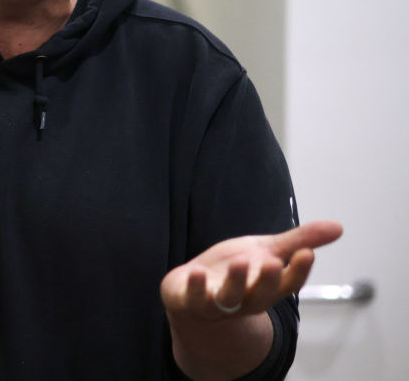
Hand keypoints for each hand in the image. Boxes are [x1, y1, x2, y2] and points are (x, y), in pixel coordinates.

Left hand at [161, 219, 342, 319]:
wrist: (192, 292)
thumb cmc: (235, 271)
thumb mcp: (267, 251)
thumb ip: (298, 240)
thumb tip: (339, 226)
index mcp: (267, 287)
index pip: (287, 284)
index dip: (298, 271)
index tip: (307, 253)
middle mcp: (245, 299)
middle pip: (261, 295)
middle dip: (268, 280)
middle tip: (273, 262)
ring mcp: (217, 303)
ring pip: (229, 298)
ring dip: (234, 282)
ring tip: (239, 263)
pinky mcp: (190, 301)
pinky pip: (193, 298)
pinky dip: (196, 287)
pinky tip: (197, 271)